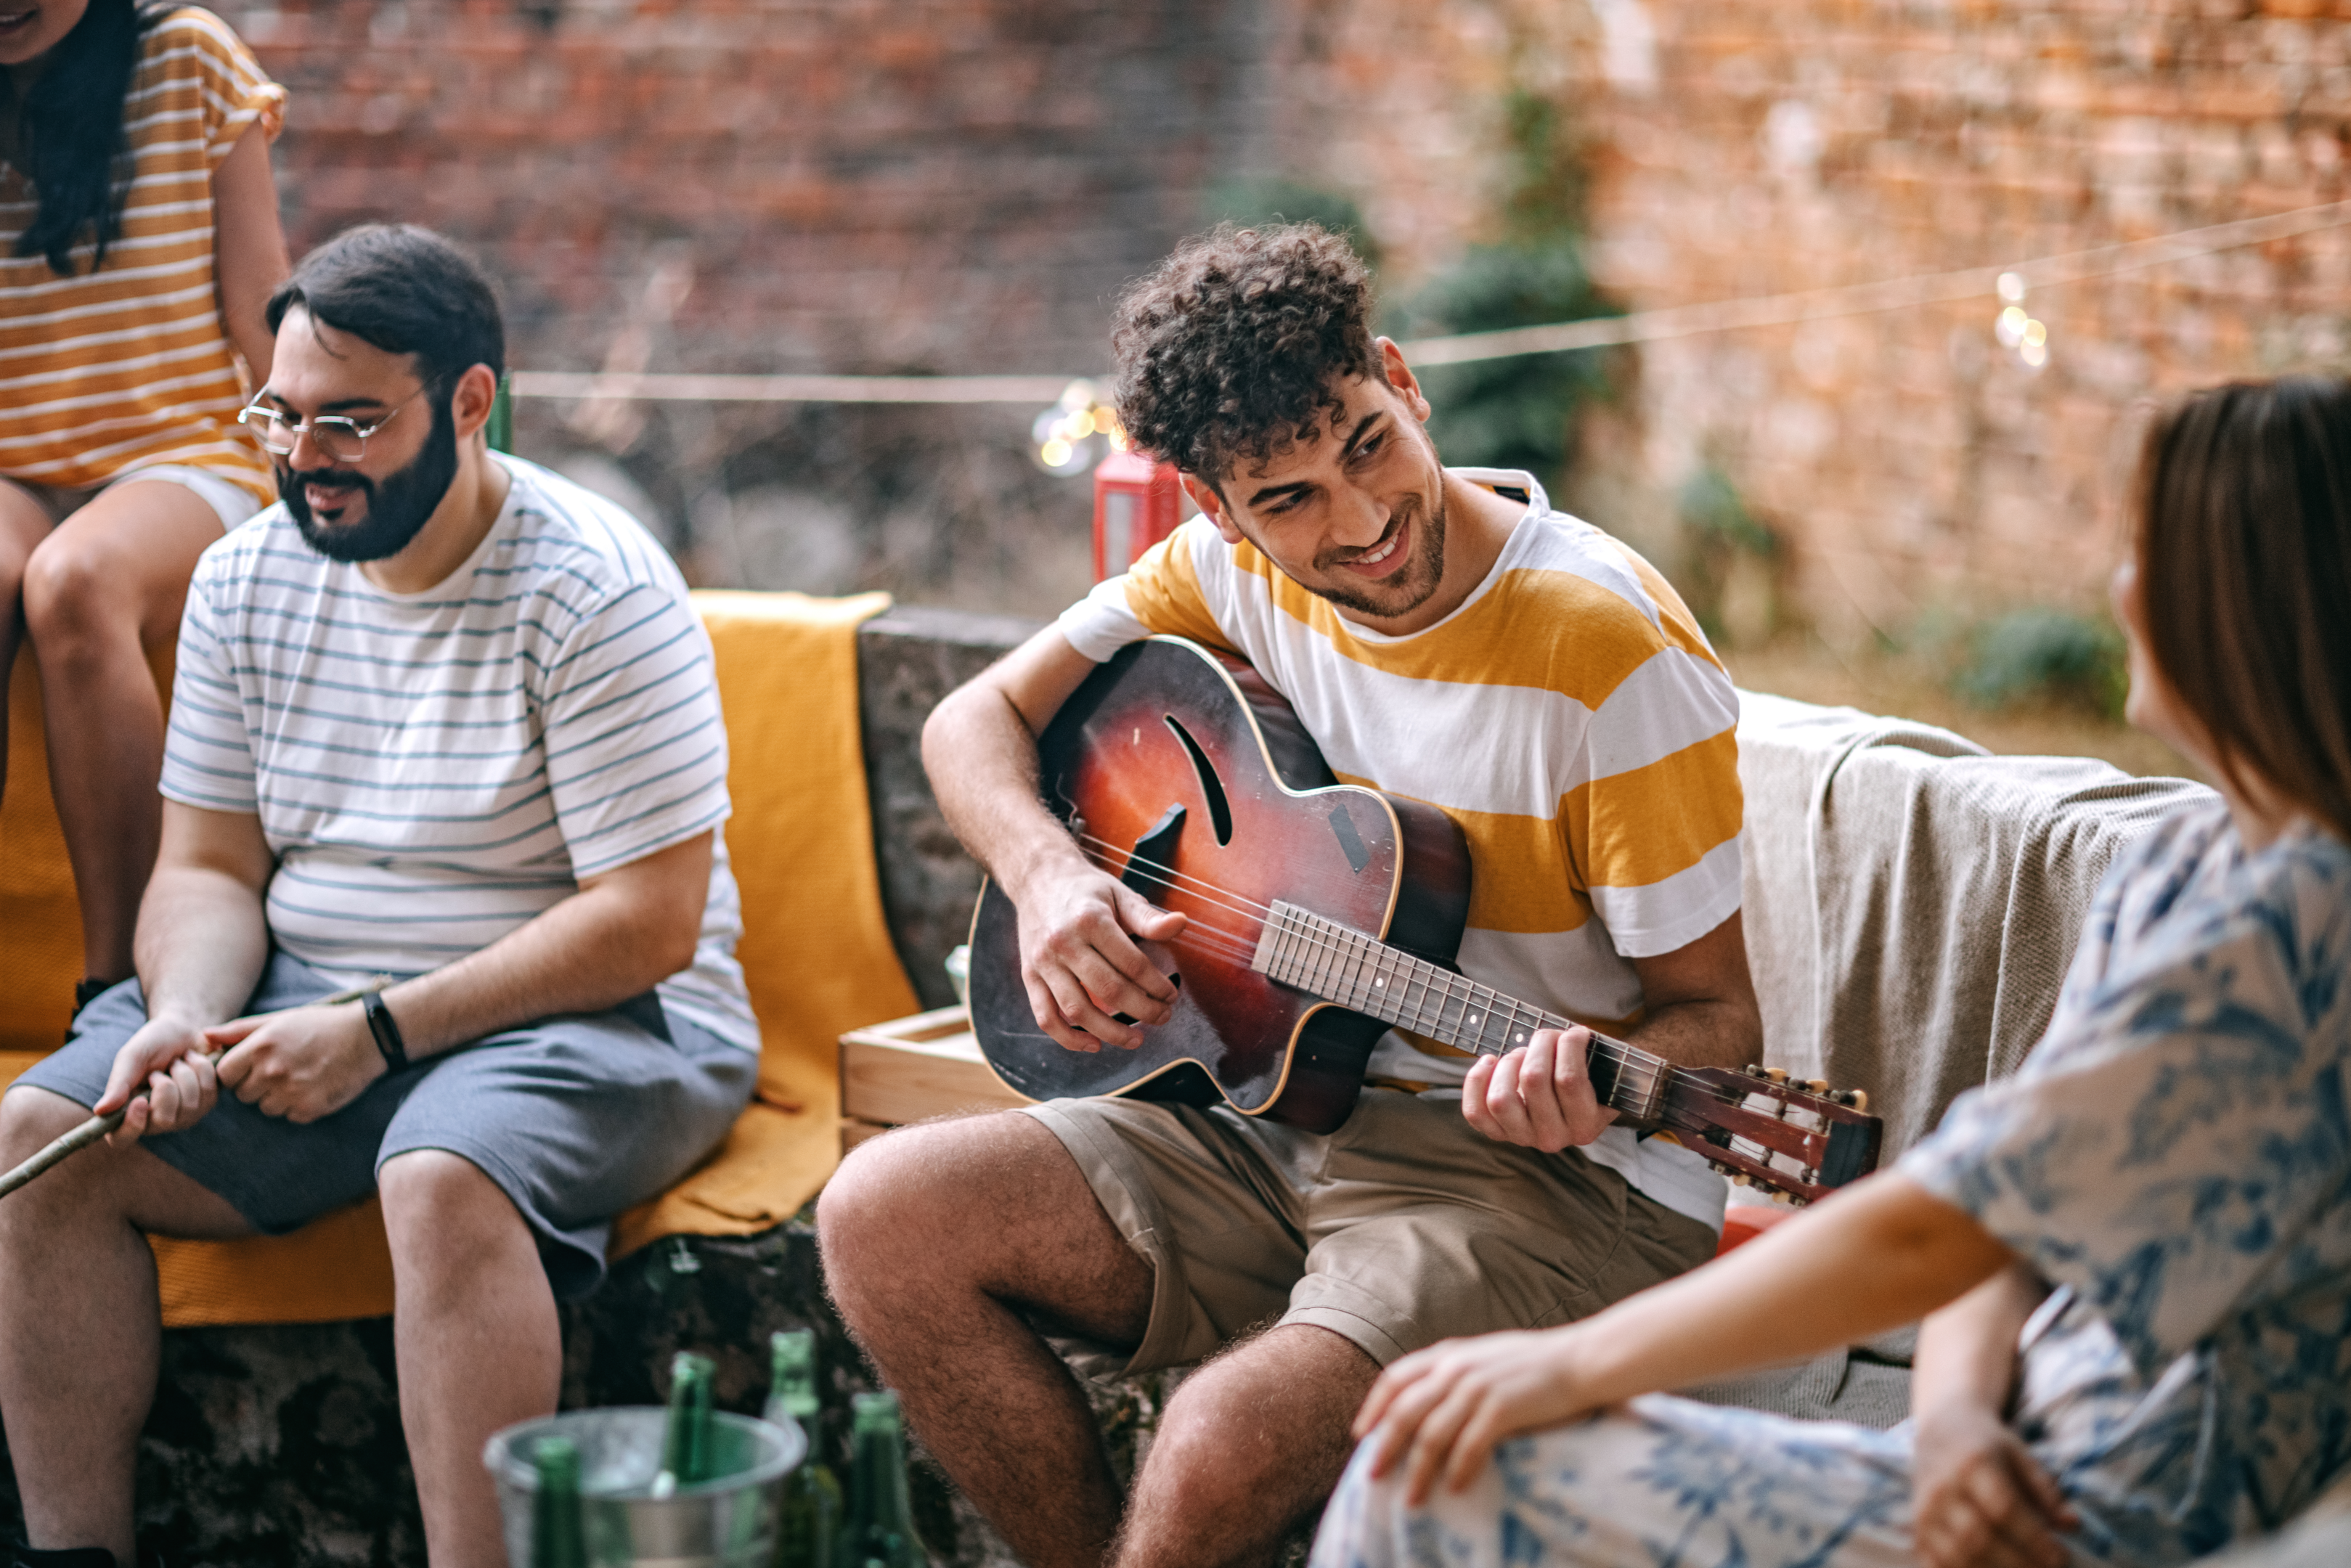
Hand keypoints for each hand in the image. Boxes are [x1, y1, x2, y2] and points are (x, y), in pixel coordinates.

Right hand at [97, 1015, 221, 1144]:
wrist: (183, 1028)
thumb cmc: (151, 1044)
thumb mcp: (132, 1057)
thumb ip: (119, 1083)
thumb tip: (100, 1111)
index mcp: (127, 1112)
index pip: (122, 1139)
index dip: (132, 1126)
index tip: (140, 1101)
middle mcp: (155, 1120)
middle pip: (164, 1121)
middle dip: (165, 1087)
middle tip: (159, 1070)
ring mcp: (183, 1115)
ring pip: (190, 1106)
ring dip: (184, 1074)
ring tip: (176, 1063)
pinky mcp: (206, 1104)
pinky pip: (209, 1092)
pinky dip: (201, 1069)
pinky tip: (193, 1062)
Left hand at [209, 1002, 385, 1122]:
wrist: (368, 1037)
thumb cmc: (320, 1025)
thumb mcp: (279, 1020)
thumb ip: (238, 1030)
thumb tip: (203, 1037)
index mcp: (261, 1046)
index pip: (225, 1074)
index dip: (237, 1071)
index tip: (254, 1065)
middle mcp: (272, 1070)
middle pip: (243, 1094)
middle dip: (256, 1084)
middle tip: (282, 1069)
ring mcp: (291, 1092)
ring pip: (265, 1108)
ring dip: (277, 1097)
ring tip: (300, 1077)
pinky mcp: (309, 1109)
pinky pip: (289, 1116)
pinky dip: (298, 1106)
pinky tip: (314, 1086)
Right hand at [1015, 860, 1186, 1051]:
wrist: (1037, 878)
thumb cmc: (1086, 889)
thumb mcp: (1120, 894)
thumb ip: (1148, 917)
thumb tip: (1181, 924)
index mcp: (1090, 920)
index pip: (1132, 964)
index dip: (1157, 985)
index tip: (1171, 995)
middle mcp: (1063, 942)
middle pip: (1109, 990)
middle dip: (1142, 1011)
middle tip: (1162, 1017)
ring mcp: (1043, 962)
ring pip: (1077, 1010)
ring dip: (1110, 1032)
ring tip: (1136, 1039)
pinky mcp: (1029, 976)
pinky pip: (1045, 1016)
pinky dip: (1068, 1038)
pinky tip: (1093, 1045)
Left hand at [1352, 1328, 1599, 1503]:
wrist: (1580, 1360)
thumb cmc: (1534, 1363)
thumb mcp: (1483, 1356)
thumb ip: (1454, 1372)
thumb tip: (1426, 1401)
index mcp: (1448, 1354)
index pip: (1395, 1379)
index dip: (1374, 1408)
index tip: (1361, 1435)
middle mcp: (1455, 1368)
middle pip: (1405, 1412)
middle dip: (1385, 1447)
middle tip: (1373, 1476)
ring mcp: (1477, 1387)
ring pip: (1431, 1435)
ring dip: (1418, 1471)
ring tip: (1411, 1498)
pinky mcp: (1502, 1408)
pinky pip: (1469, 1446)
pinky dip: (1458, 1471)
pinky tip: (1455, 1490)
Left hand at [1461, 1027, 1615, 1149]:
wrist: (1571, 1109)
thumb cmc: (1588, 1082)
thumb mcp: (1602, 1075)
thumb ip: (1594, 1059)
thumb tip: (1575, 1035)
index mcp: (1585, 1125)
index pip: (1570, 1079)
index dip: (1569, 1045)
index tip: (1575, 1032)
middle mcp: (1554, 1138)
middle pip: (1534, 1079)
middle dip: (1539, 1045)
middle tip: (1547, 1037)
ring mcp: (1523, 1139)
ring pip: (1500, 1098)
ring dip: (1509, 1063)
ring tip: (1520, 1054)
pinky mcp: (1498, 1134)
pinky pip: (1475, 1111)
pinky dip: (1476, 1081)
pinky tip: (1490, 1061)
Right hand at [1913, 1402, 2075, 1567]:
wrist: (1939, 1432)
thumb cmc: (1988, 1446)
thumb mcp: (2020, 1456)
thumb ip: (2045, 1491)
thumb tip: (2071, 1526)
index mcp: (1971, 1464)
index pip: (2003, 1508)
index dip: (2033, 1539)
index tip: (2062, 1557)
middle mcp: (1942, 1489)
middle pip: (1977, 1537)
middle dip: (2017, 1563)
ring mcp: (1924, 1512)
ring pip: (1955, 1556)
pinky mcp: (1917, 1531)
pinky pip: (1936, 1564)